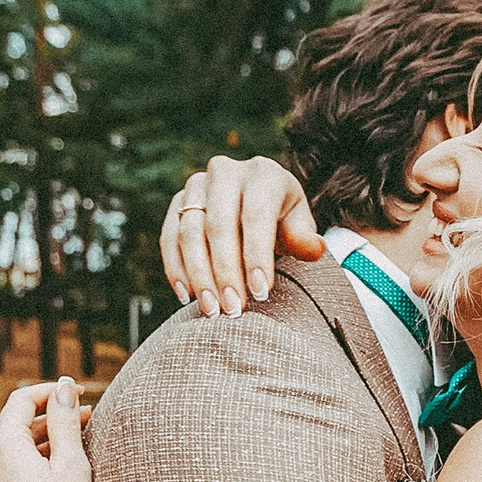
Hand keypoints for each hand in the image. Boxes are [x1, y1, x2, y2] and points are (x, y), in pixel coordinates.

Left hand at [0, 378, 93, 481]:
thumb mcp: (71, 464)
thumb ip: (64, 419)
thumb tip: (62, 386)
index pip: (23, 400)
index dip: (53, 392)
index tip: (81, 394)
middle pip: (16, 427)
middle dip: (50, 420)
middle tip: (86, 420)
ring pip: (11, 454)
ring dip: (41, 446)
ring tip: (73, 450)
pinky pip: (6, 478)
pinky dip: (28, 470)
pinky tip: (52, 480)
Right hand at [159, 156, 324, 317]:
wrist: (255, 201)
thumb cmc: (281, 217)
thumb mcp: (298, 223)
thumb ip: (304, 237)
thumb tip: (312, 249)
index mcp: (263, 174)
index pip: (256, 215)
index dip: (257, 256)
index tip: (260, 292)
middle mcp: (225, 172)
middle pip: (219, 226)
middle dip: (225, 273)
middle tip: (233, 309)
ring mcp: (197, 186)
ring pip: (189, 233)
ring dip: (199, 276)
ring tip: (212, 310)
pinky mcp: (177, 202)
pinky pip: (169, 237)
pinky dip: (176, 269)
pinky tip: (187, 296)